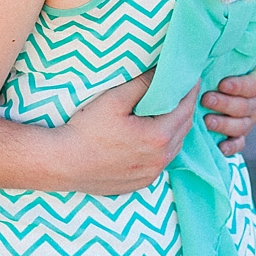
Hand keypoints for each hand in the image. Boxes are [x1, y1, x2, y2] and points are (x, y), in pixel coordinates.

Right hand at [53, 74, 198, 195]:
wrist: (63, 163)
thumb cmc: (87, 130)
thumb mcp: (115, 99)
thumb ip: (142, 84)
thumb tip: (160, 72)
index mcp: (158, 137)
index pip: (185, 109)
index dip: (190, 91)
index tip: (192, 77)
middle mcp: (160, 160)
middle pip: (184, 129)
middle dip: (186, 107)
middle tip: (183, 90)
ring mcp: (151, 174)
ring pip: (174, 147)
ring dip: (176, 127)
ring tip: (171, 109)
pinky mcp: (140, 183)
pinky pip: (161, 161)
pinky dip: (164, 145)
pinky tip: (154, 135)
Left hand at [201, 57, 255, 153]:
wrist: (226, 72)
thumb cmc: (226, 58)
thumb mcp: (230, 51)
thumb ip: (226, 50)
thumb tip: (210, 44)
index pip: (255, 85)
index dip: (239, 85)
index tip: (222, 84)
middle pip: (246, 107)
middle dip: (225, 104)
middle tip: (206, 99)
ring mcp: (251, 119)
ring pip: (242, 126)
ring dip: (224, 125)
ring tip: (206, 120)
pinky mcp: (241, 133)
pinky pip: (240, 143)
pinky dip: (231, 147)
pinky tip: (220, 147)